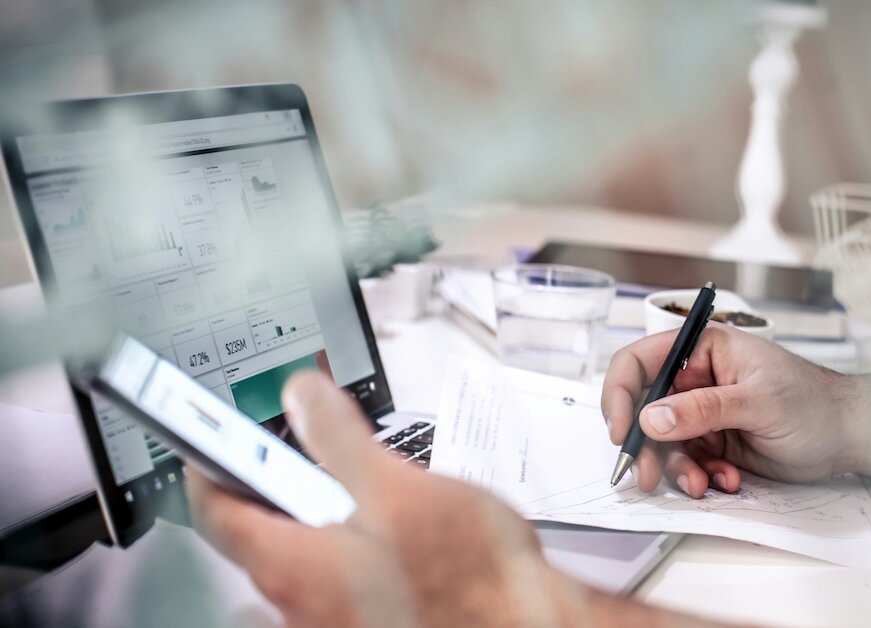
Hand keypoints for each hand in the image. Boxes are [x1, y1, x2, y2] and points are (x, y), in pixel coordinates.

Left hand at [187, 372, 592, 627]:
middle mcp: (299, 605)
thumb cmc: (471, 576)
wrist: (523, 626)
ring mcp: (332, 624)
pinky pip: (334, 586)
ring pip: (299, 561)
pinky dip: (344, 552)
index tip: (207, 438)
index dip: (206, 464)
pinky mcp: (368, 627)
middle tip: (296, 454)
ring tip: (354, 492)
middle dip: (271, 491)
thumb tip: (300, 397)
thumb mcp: (399, 485)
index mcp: (292, 564)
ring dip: (312, 522)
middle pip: (257, 538)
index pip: (215, 510)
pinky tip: (388, 536)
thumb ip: (339, 436)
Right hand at [602, 324, 860, 497]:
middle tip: (646, 475)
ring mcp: (702, 412)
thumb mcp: (759, 402)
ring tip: (701, 485)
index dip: (620, 393)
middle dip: (644, 445)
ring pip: (662, 443)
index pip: (640, 362)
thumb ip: (703, 409)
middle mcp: (696, 379)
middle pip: (643, 409)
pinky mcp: (712, 442)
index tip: (621, 430)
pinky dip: (699, 476)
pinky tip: (726, 480)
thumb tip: (651, 417)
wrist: (848, 436)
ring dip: (676, 468)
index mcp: (703, 350)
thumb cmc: (814, 403)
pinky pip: (686, 462)